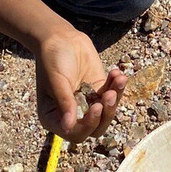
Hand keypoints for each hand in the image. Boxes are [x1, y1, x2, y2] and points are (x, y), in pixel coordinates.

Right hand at [33, 25, 127, 141]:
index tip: (96, 107)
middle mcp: (71, 114)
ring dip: (115, 99)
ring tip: (117, 79)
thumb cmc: (52, 58)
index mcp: (54, 117)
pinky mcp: (99, 91)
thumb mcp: (56, 80)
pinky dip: (118, 87)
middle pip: (95, 128)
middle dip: (106, 114)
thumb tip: (68, 126)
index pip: (75, 133)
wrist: (61, 38)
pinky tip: (116, 73)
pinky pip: (112, 96)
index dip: (88, 125)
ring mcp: (87, 103)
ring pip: (107, 113)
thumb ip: (64, 102)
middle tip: (110, 95)